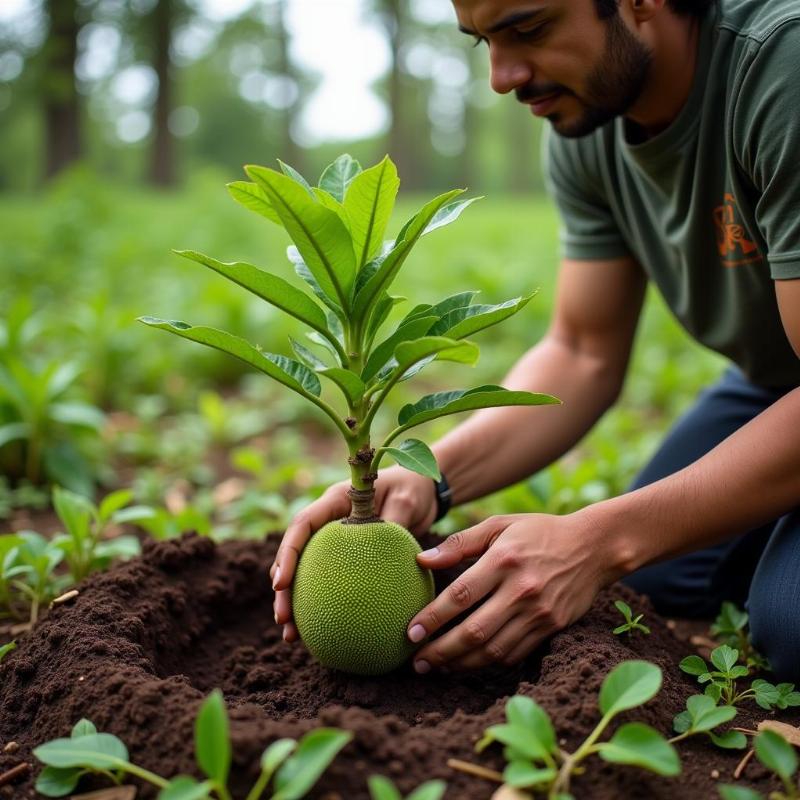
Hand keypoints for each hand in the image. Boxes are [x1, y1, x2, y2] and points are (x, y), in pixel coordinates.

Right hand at [270, 466, 437, 642]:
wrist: (421, 489)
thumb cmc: (413, 489)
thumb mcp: (407, 500)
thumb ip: (395, 519)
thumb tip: (388, 548)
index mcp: (335, 501)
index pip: (303, 525)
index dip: (287, 553)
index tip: (281, 583)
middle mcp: (328, 520)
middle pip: (295, 554)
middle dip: (283, 588)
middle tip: (283, 619)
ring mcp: (333, 539)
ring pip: (305, 571)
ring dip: (295, 602)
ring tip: (290, 636)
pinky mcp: (344, 556)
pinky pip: (328, 581)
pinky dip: (321, 605)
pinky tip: (320, 633)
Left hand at [405, 511, 620, 672]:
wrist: (593, 547)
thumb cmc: (539, 532)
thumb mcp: (500, 526)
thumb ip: (460, 542)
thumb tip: (421, 560)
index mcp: (504, 560)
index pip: (460, 595)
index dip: (433, 617)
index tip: (410, 632)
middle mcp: (521, 589)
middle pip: (474, 631)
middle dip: (441, 651)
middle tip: (416, 661)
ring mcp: (539, 613)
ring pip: (493, 650)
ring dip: (460, 664)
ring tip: (435, 667)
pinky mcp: (551, 628)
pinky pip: (514, 654)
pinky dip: (487, 664)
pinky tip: (466, 664)